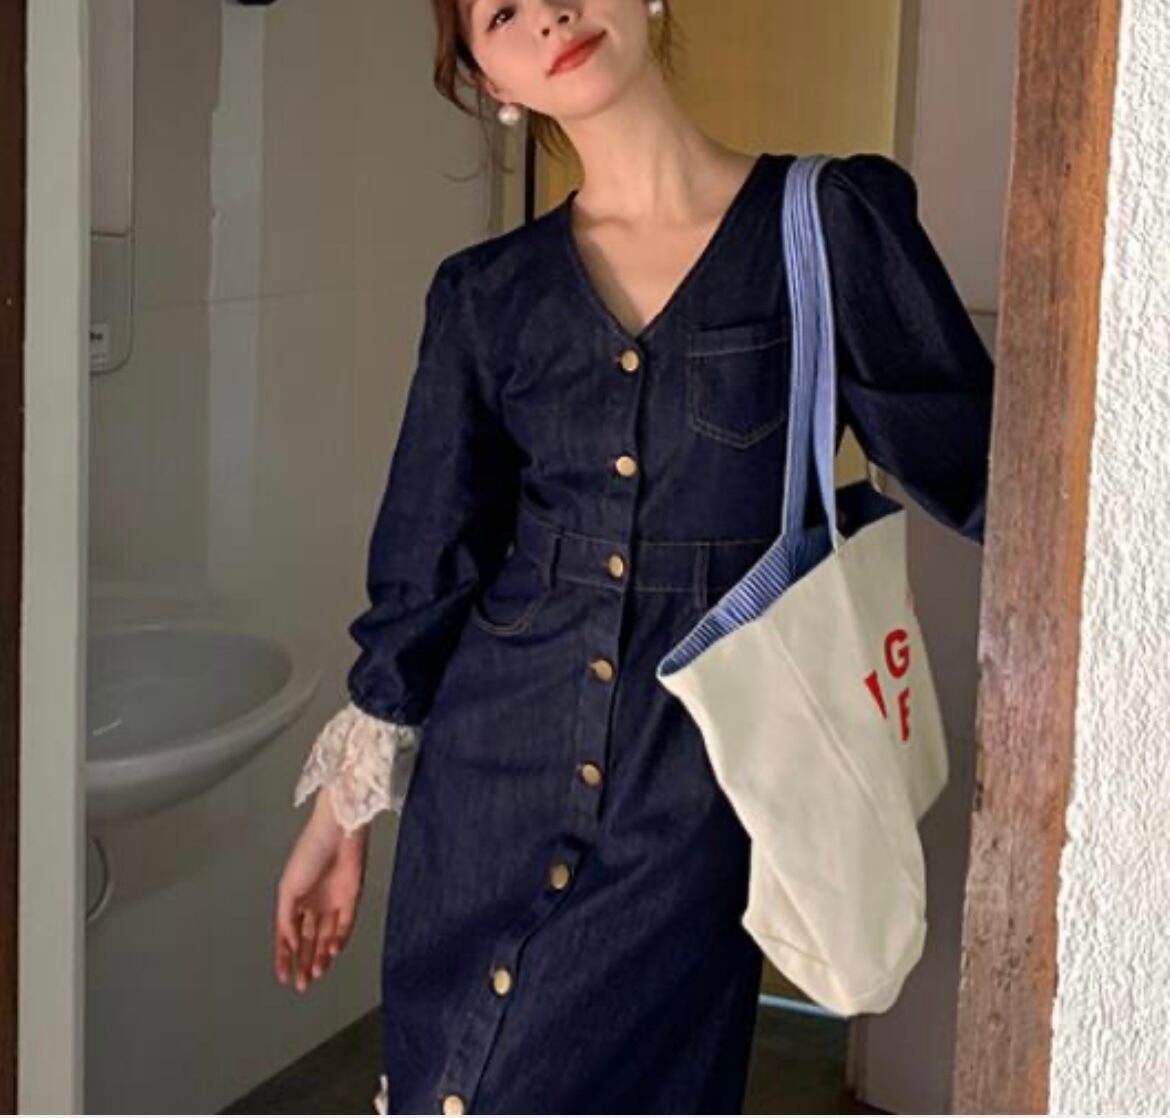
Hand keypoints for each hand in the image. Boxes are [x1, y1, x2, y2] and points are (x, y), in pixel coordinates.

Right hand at [274, 787, 369, 991]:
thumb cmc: (309, 852)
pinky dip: (338, 940)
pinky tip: (331, 953)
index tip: (282, 976)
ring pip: (327, 936)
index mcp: (295, 899)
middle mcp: (314, 903)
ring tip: (316, 973)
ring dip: (321, 956)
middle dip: (304, 963)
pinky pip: (345, 925)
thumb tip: (293, 944)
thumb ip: (287, 919)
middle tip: (302, 985)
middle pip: (309, 940)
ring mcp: (333, 901)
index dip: (284, 956)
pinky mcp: (352, 898)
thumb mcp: (287, 889)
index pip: (288, 934)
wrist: (337, 832)